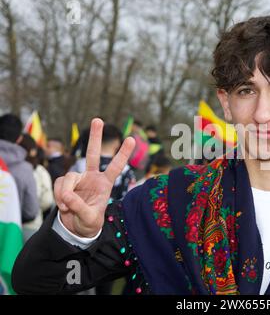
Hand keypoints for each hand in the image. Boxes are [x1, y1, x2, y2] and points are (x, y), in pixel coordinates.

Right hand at [54, 118, 134, 236]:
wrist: (77, 228)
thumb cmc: (90, 223)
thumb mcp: (89, 218)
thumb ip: (79, 207)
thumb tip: (66, 195)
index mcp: (105, 184)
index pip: (115, 166)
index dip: (123, 153)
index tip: (131, 139)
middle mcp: (92, 177)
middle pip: (93, 154)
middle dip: (95, 137)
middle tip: (98, 119)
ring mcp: (78, 179)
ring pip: (68, 176)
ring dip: (65, 192)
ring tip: (67, 207)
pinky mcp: (66, 184)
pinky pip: (59, 184)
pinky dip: (59, 195)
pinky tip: (63, 206)